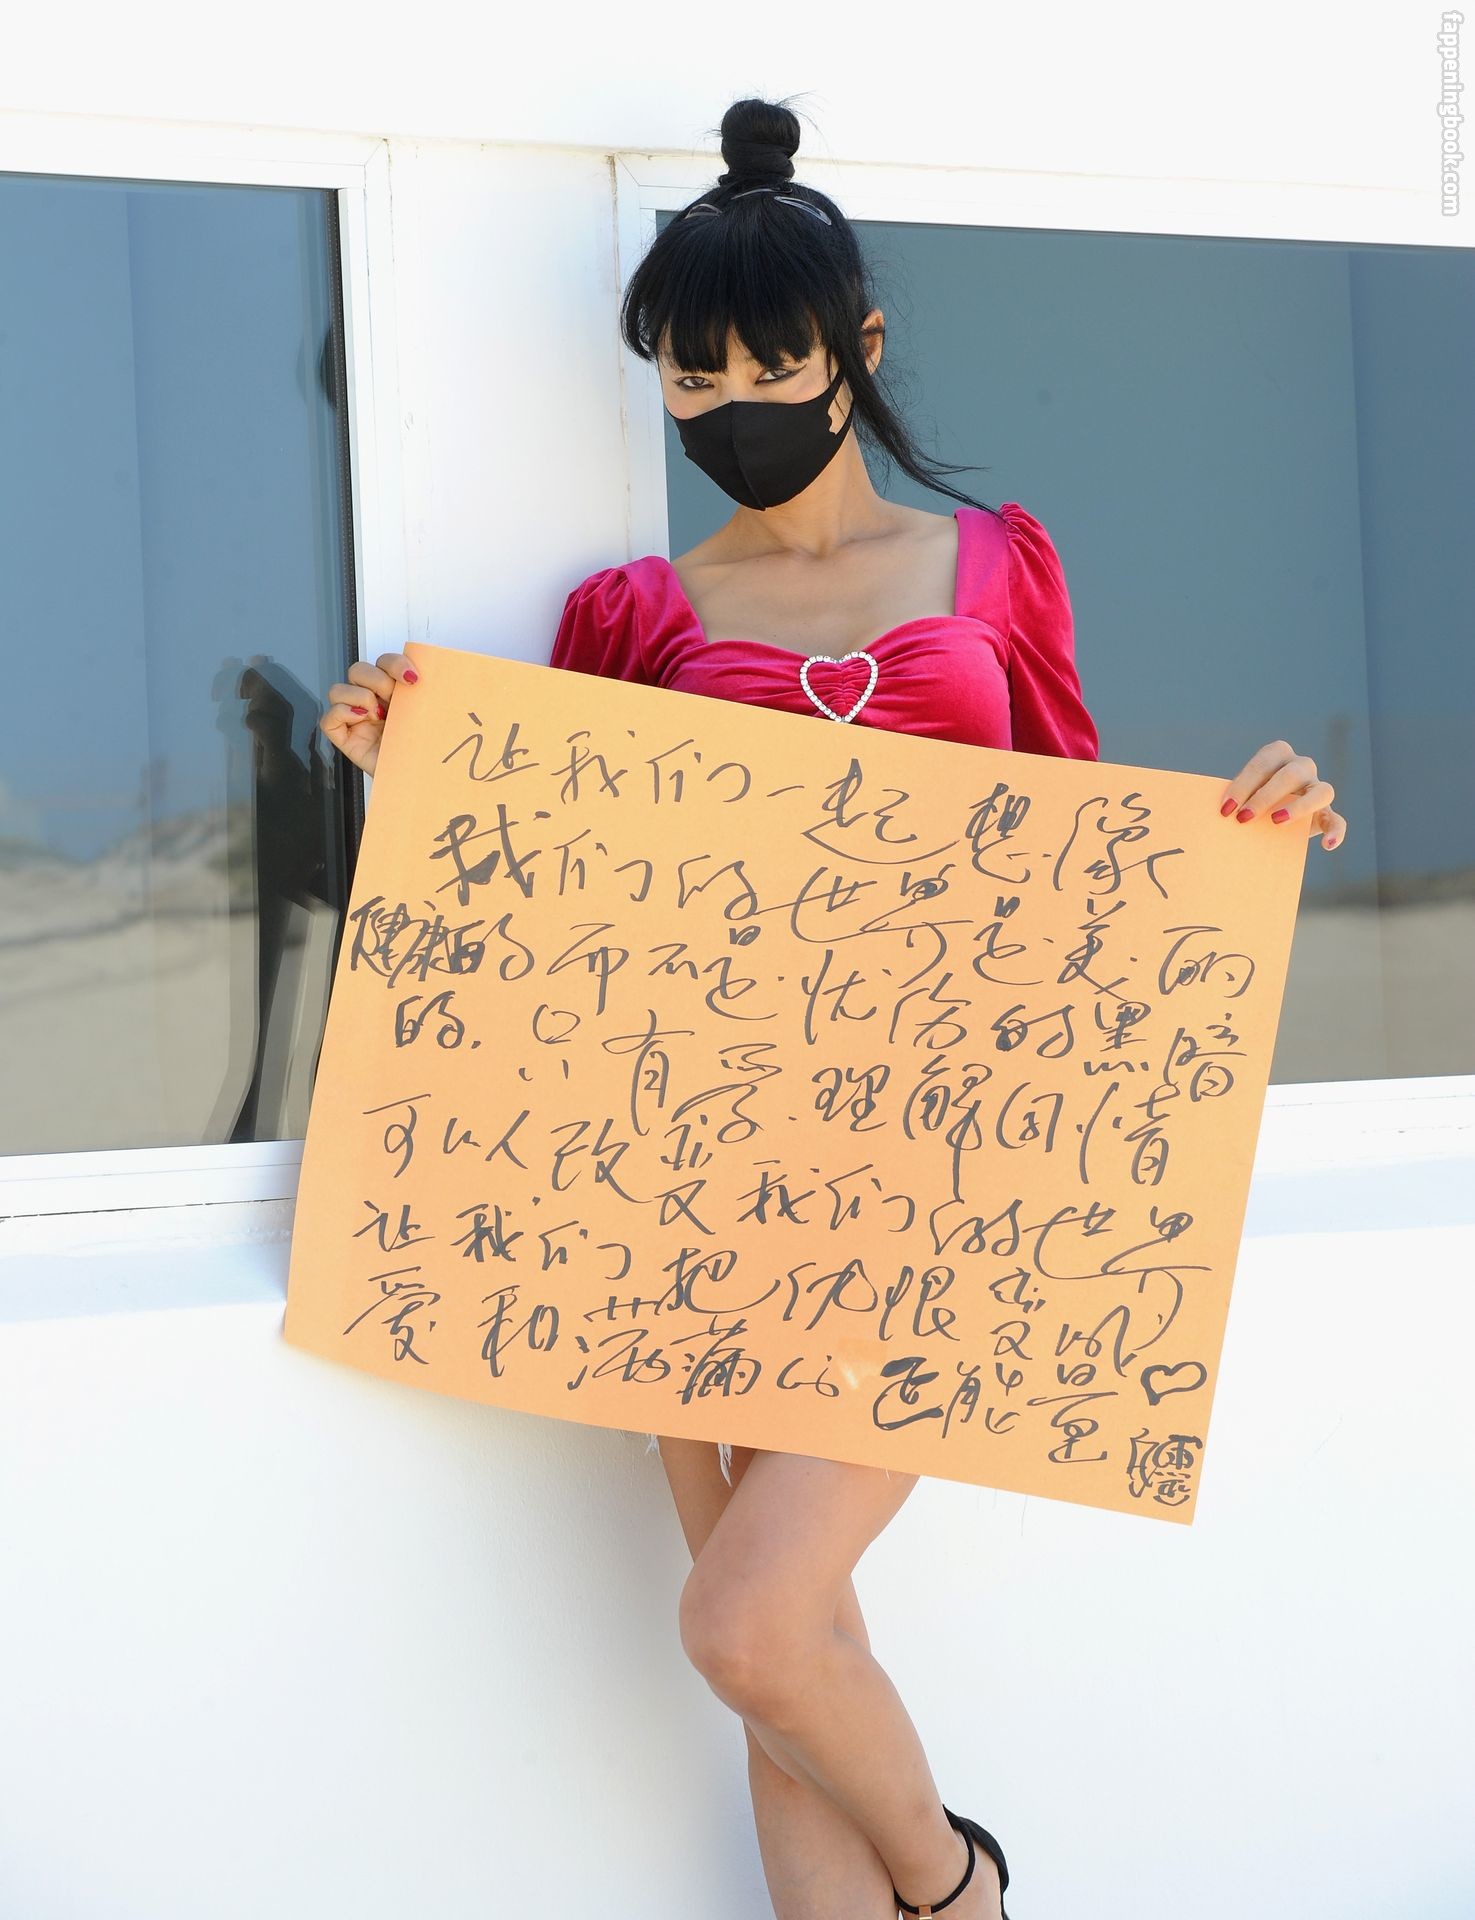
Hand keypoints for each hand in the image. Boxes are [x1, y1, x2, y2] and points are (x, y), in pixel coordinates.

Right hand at [318, 651, 419, 777]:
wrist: (423, 783)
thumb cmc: (426, 752)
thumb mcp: (428, 717)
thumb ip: (422, 695)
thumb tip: (419, 678)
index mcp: (394, 693)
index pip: (384, 663)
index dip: (395, 664)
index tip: (413, 678)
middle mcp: (373, 703)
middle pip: (358, 671)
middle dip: (376, 680)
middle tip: (392, 700)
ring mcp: (357, 720)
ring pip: (338, 689)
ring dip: (359, 697)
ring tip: (377, 716)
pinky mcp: (346, 739)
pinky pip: (328, 719)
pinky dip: (341, 713)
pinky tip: (361, 720)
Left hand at [1219, 740, 1344, 851]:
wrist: (1266, 818)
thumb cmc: (1247, 800)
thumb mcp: (1240, 794)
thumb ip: (1234, 798)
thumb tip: (1220, 813)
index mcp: (1278, 755)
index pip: (1263, 763)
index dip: (1244, 784)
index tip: (1226, 809)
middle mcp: (1301, 766)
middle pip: (1290, 774)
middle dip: (1265, 796)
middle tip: (1243, 818)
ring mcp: (1317, 788)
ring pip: (1322, 791)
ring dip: (1299, 807)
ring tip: (1276, 822)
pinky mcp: (1326, 813)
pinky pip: (1338, 820)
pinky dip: (1336, 832)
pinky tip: (1327, 845)